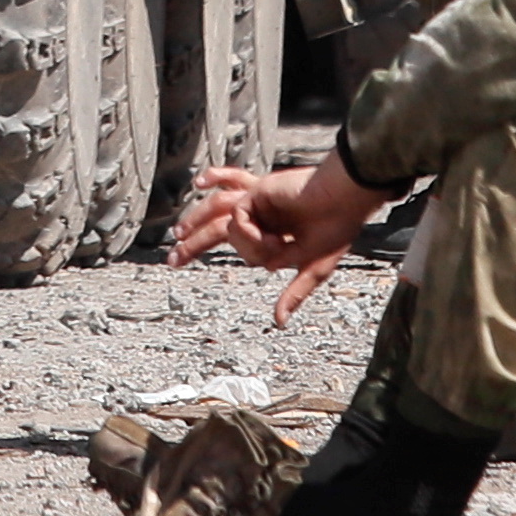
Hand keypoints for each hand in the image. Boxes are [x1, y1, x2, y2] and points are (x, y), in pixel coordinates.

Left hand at [171, 154, 387, 323]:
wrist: (344, 200)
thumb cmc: (336, 229)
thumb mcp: (313, 268)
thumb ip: (294, 293)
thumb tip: (279, 322)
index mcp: (275, 231)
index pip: (239, 244)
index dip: (218, 251)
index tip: (188, 261)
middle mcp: (263, 216)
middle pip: (217, 227)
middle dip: (193, 243)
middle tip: (171, 261)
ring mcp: (258, 203)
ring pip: (218, 217)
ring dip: (197, 231)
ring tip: (178, 244)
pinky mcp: (257, 193)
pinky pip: (237, 220)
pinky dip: (249, 235)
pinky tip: (273, 241)